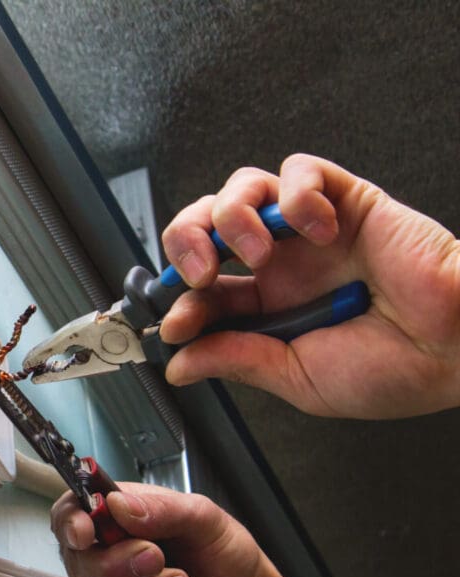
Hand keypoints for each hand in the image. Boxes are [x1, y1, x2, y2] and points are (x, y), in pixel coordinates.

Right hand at [51, 483, 336, 576]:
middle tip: (159, 556)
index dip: (71, 522)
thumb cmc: (223, 557)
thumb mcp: (205, 518)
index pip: (71, 512)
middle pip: (82, 560)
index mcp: (117, 516)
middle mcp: (107, 554)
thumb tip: (120, 504)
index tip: (87, 532)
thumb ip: (163, 508)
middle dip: (124, 562)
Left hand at [159, 153, 459, 417]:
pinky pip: (302, 170)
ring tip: (257, 253)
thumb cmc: (394, 368)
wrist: (459, 348)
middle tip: (197, 275)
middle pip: (205, 225)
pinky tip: (317, 230)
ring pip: (242, 188)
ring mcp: (309, 230)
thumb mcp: (297, 377)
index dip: (178, 301)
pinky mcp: (346, 199)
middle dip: (185, 242)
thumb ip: (236, 360)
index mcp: (267, 306)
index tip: (174, 325)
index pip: (200, 290)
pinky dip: (297, 193)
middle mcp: (281, 263)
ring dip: (233, 215)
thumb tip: (180, 365)